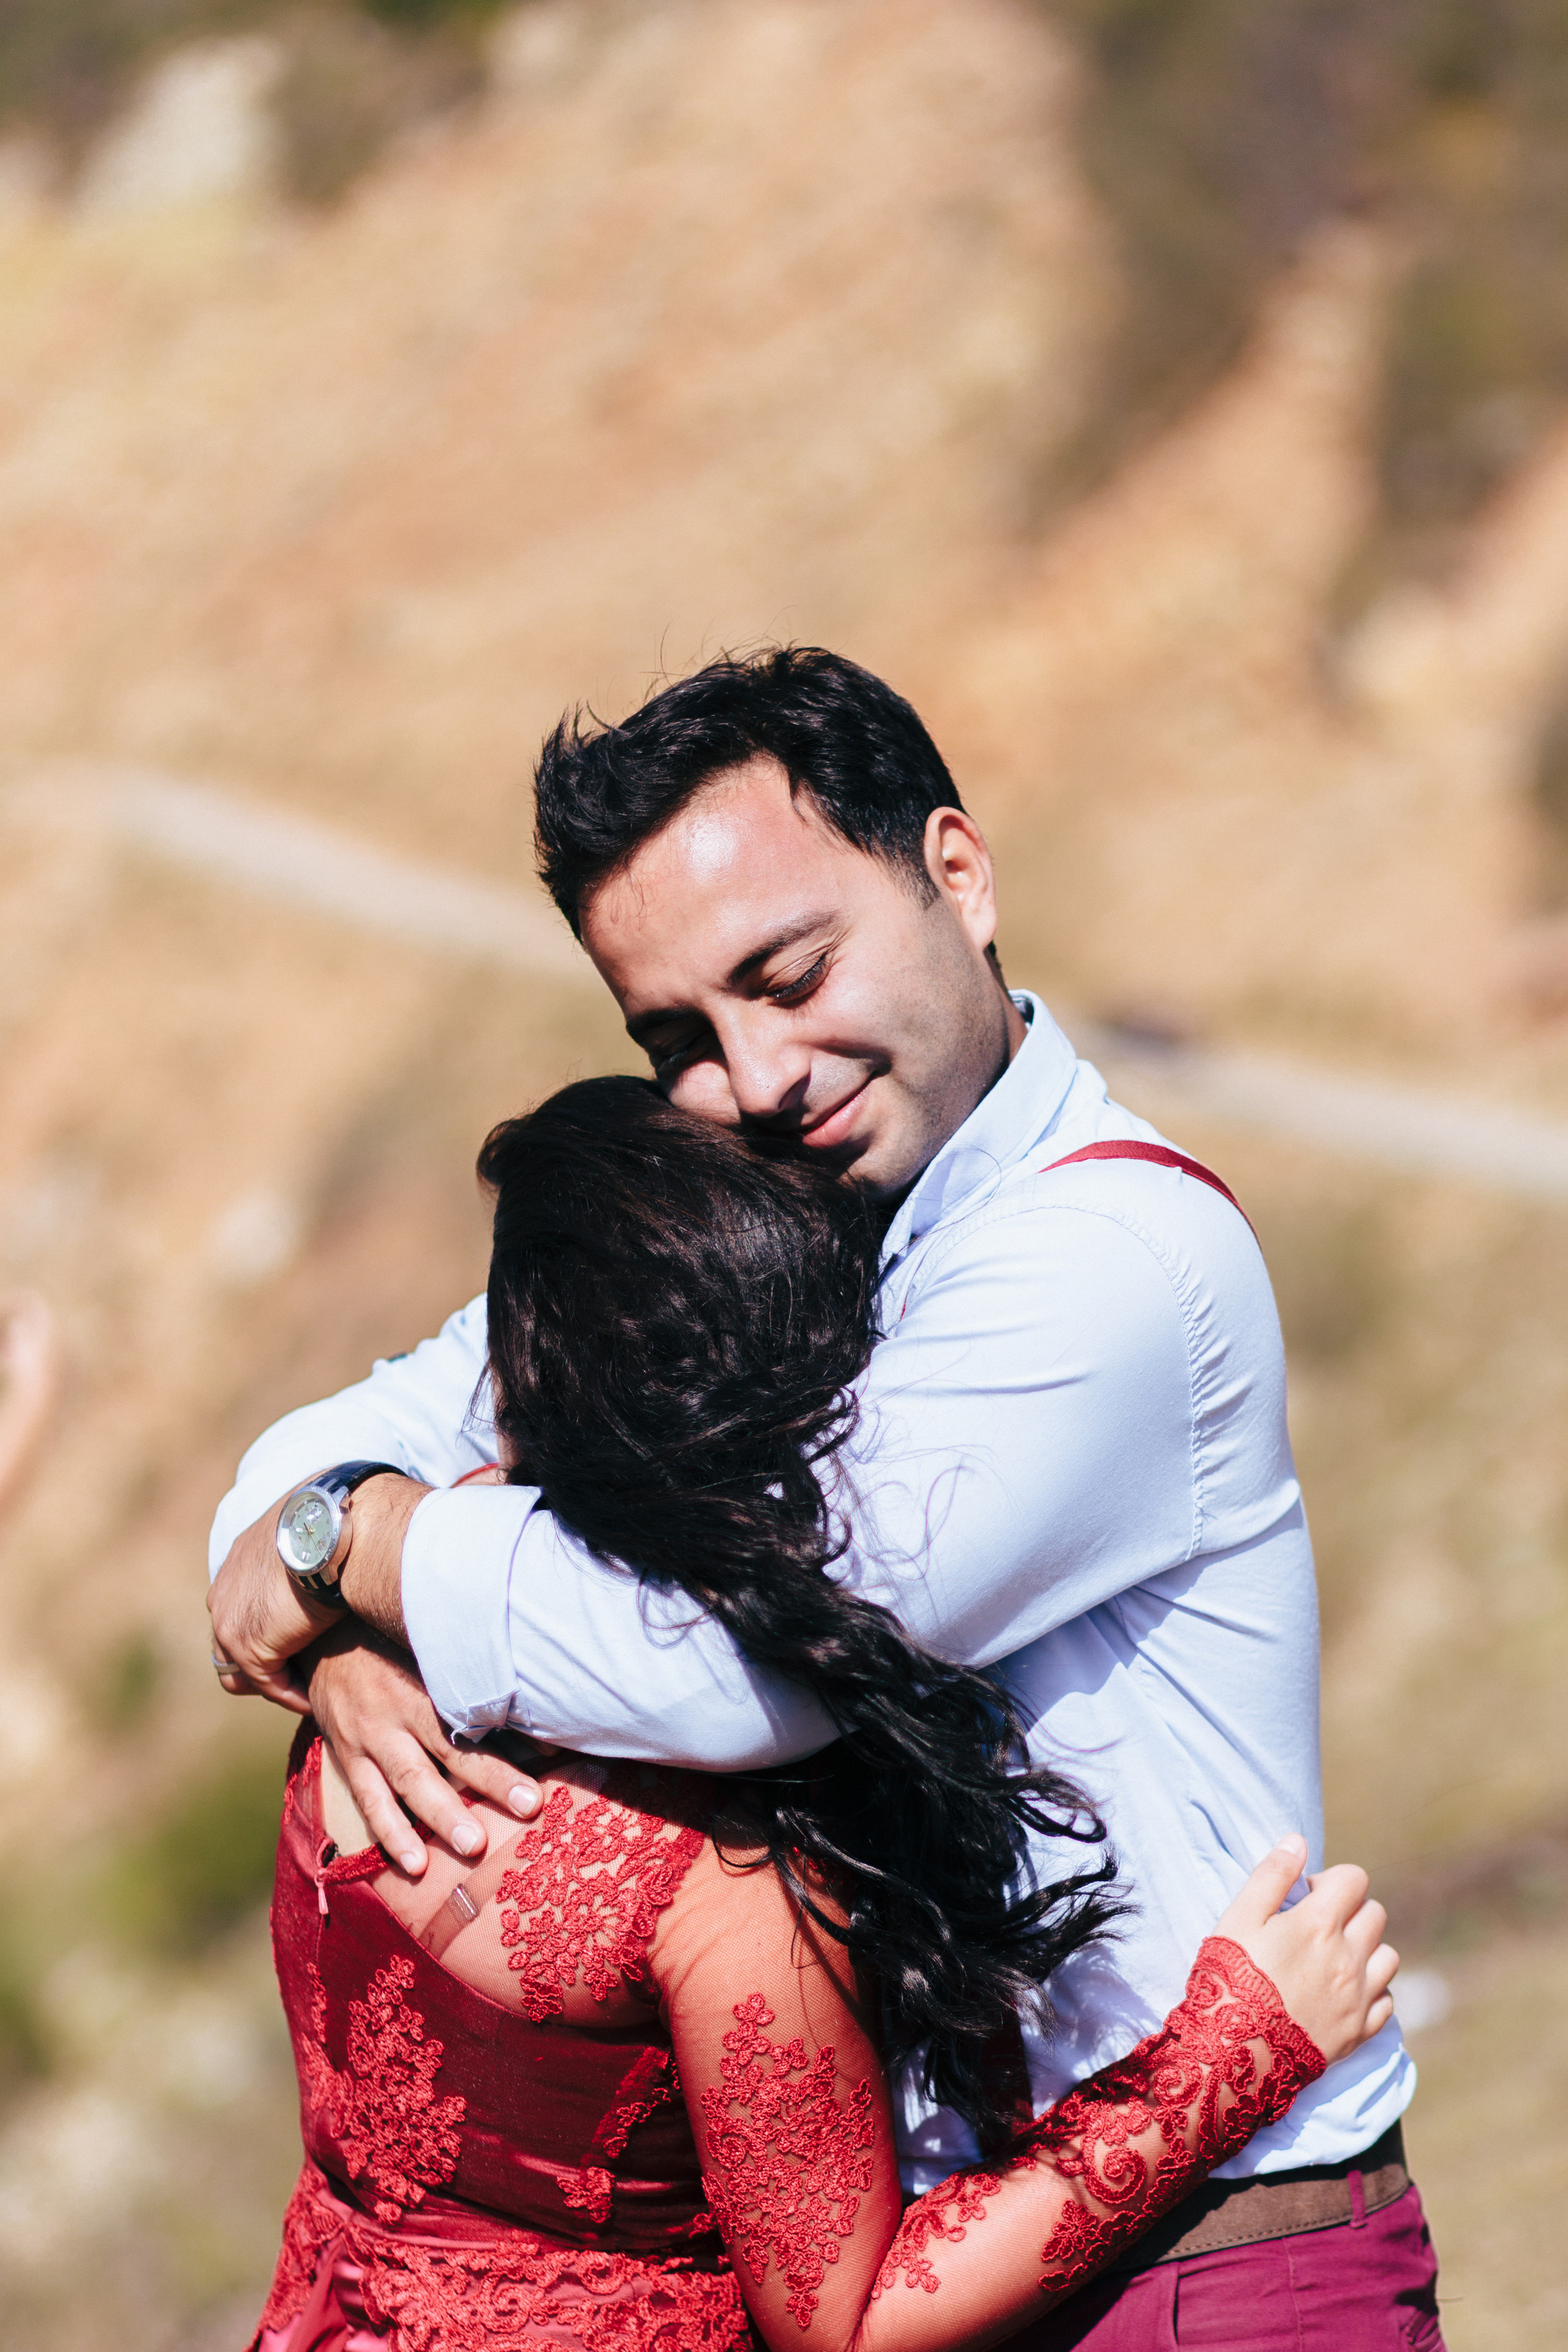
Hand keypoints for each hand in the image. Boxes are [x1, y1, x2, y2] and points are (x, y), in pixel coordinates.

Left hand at [207, 1495, 339, 1710]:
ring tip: (306, 1692)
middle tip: (298, 1675)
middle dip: (262, 1662)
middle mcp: (225, 1591)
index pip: (241, 1607)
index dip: (267, 1629)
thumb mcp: (315, 1534)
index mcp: (240, 1560)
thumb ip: (312, 1552)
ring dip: (274, 1683)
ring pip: (243, 1671)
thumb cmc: (337, 1522)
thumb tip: (343, 1550)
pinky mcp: (248, 1646)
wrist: (331, 1529)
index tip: (299, 1642)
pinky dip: (291, 1695)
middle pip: (231, 1644)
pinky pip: (268, 1685)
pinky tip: (314, 1699)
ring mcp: (230, 1621)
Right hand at [305, 1620, 544, 1874]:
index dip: (511, 1735)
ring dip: (440, 1818)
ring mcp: (368, 1739)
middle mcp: (397, 1714)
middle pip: (448, 1750)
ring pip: (408, 1783)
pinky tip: (412, 1865)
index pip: (472, 1713)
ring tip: (472, 1847)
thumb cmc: (391, 1649)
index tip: (552, 1758)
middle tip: (528, 1807)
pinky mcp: (347, 1760)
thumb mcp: (427, 1656)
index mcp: (424, 1684)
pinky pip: (369, 1802)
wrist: (321, 1643)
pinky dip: (391, 1835)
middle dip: (490, 1780)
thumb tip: (532, 1716)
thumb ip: (467, 1686)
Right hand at [1214, 1834, 1397, 2065]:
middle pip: (1375, 1914)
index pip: (1354, 1879)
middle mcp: (1349, 1957)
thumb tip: (1297, 1840)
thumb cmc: (1230, 1978)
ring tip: (1334, 1959)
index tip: (1306, 1897)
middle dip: (1351, 1910)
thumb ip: (1272, 1875)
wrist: (1233, 2053)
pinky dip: (1372, 1992)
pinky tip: (1344, 1993)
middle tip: (1317, 1926)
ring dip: (1367, 1949)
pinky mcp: (1359, 2032)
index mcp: (1320, 1924)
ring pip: (1388, 1956)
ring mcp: (1358, 1997)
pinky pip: (1386, 2001)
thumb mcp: (1239, 1917)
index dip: (1331, 1880)